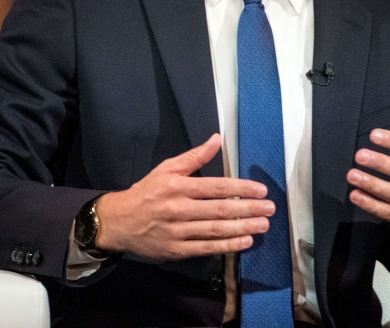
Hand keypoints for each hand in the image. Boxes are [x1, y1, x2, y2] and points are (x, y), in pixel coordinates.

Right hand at [95, 133, 274, 260]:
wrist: (119, 222)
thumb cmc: (147, 192)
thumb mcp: (167, 169)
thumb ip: (194, 157)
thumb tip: (216, 139)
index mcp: (177, 186)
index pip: (216, 187)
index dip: (241, 189)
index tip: (260, 191)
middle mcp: (178, 208)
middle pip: (219, 210)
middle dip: (248, 209)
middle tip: (270, 209)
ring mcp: (177, 231)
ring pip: (215, 230)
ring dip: (243, 228)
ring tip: (263, 225)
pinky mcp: (176, 250)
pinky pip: (206, 248)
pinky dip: (226, 246)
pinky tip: (244, 241)